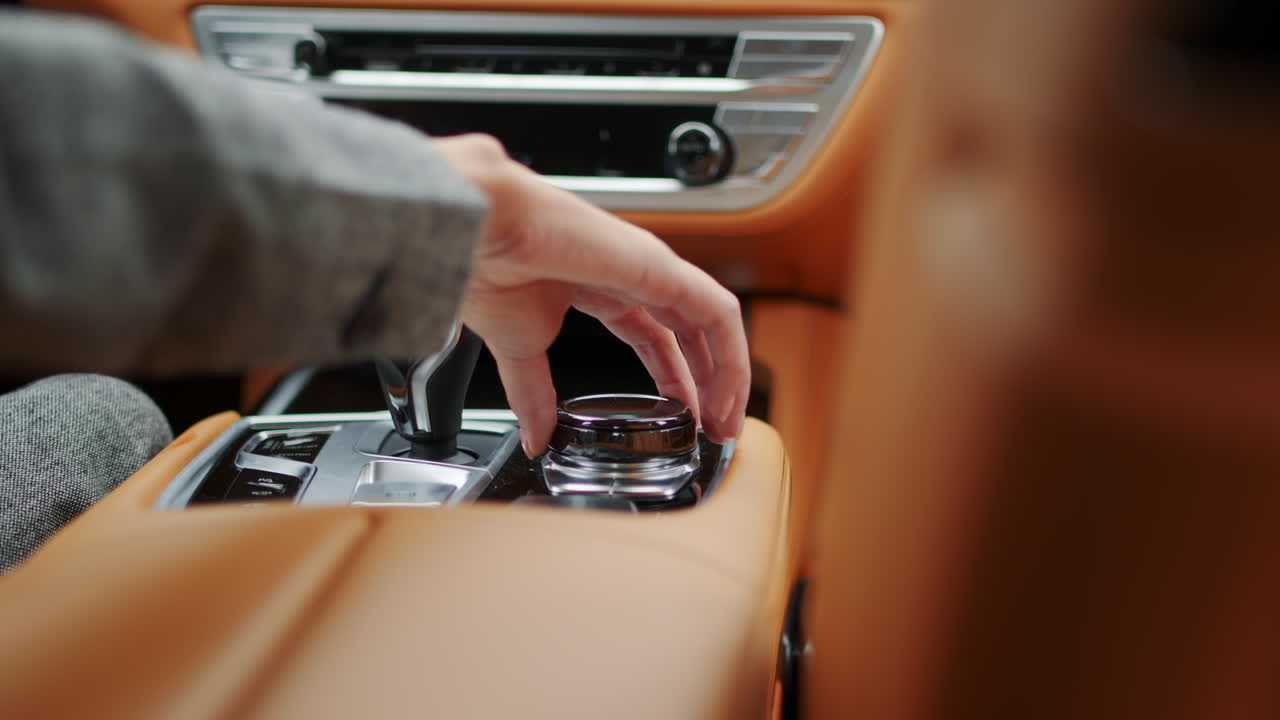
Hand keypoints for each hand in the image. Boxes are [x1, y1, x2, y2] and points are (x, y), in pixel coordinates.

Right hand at [432, 134, 749, 456]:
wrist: (480, 231)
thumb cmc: (489, 264)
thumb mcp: (520, 352)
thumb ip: (535, 397)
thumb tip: (536, 439)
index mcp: (601, 290)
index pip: (656, 339)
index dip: (674, 381)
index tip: (683, 420)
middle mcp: (633, 277)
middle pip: (689, 335)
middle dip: (708, 385)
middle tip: (714, 429)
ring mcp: (652, 270)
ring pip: (711, 325)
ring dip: (726, 376)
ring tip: (725, 421)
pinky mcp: (663, 268)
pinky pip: (716, 313)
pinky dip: (731, 354)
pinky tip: (729, 391)